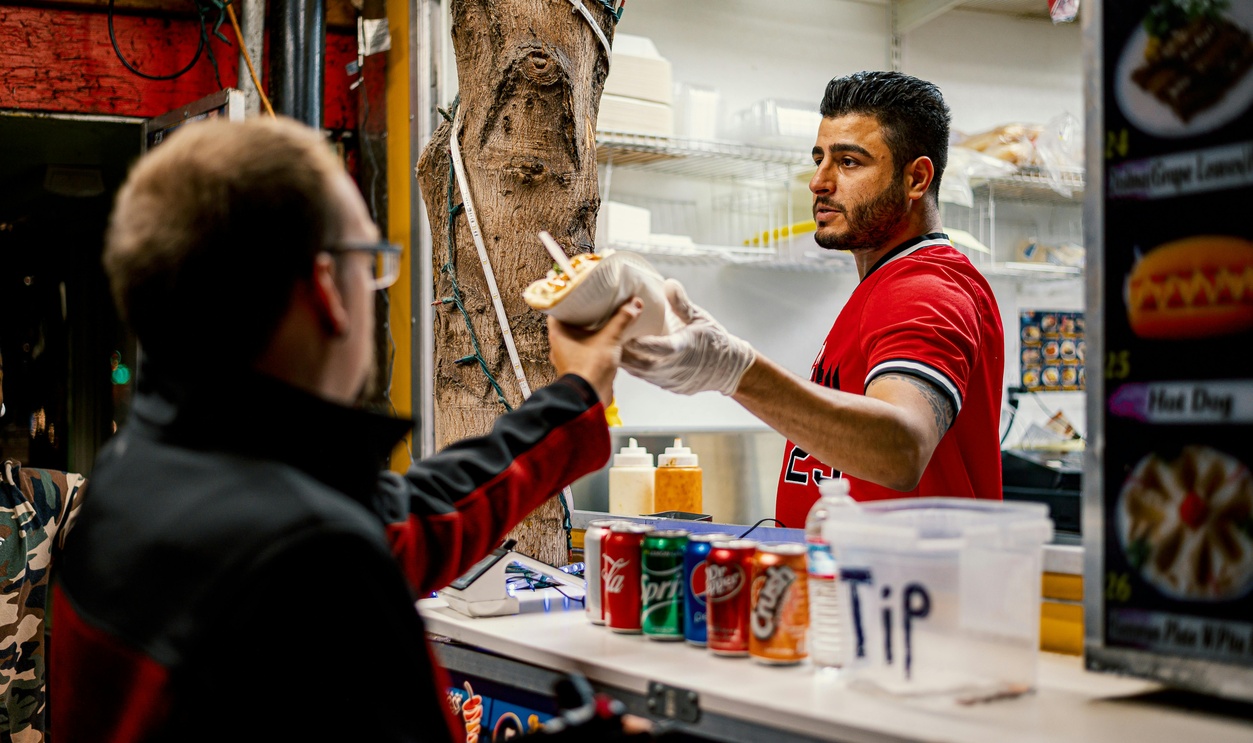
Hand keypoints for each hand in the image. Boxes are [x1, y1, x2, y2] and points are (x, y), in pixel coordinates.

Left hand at [548, 298, 642, 404]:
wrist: (589, 397)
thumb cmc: (589, 370)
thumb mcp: (609, 338)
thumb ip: (622, 319)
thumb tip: (633, 304)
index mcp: (558, 333)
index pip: (558, 308)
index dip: (569, 299)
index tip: (581, 292)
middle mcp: (559, 345)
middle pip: (569, 323)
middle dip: (582, 314)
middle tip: (595, 303)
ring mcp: (567, 357)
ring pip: (576, 338)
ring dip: (588, 331)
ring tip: (603, 320)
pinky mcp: (577, 367)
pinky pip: (584, 351)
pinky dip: (593, 344)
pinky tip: (606, 341)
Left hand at [620, 279, 754, 395]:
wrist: (728, 369)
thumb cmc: (714, 340)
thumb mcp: (701, 318)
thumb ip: (682, 303)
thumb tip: (668, 283)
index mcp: (685, 348)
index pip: (659, 347)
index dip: (640, 343)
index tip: (625, 332)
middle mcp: (676, 368)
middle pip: (643, 364)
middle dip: (625, 352)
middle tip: (610, 337)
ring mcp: (672, 380)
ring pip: (642, 374)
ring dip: (627, 361)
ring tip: (612, 346)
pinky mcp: (669, 387)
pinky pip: (647, 379)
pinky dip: (636, 369)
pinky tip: (626, 358)